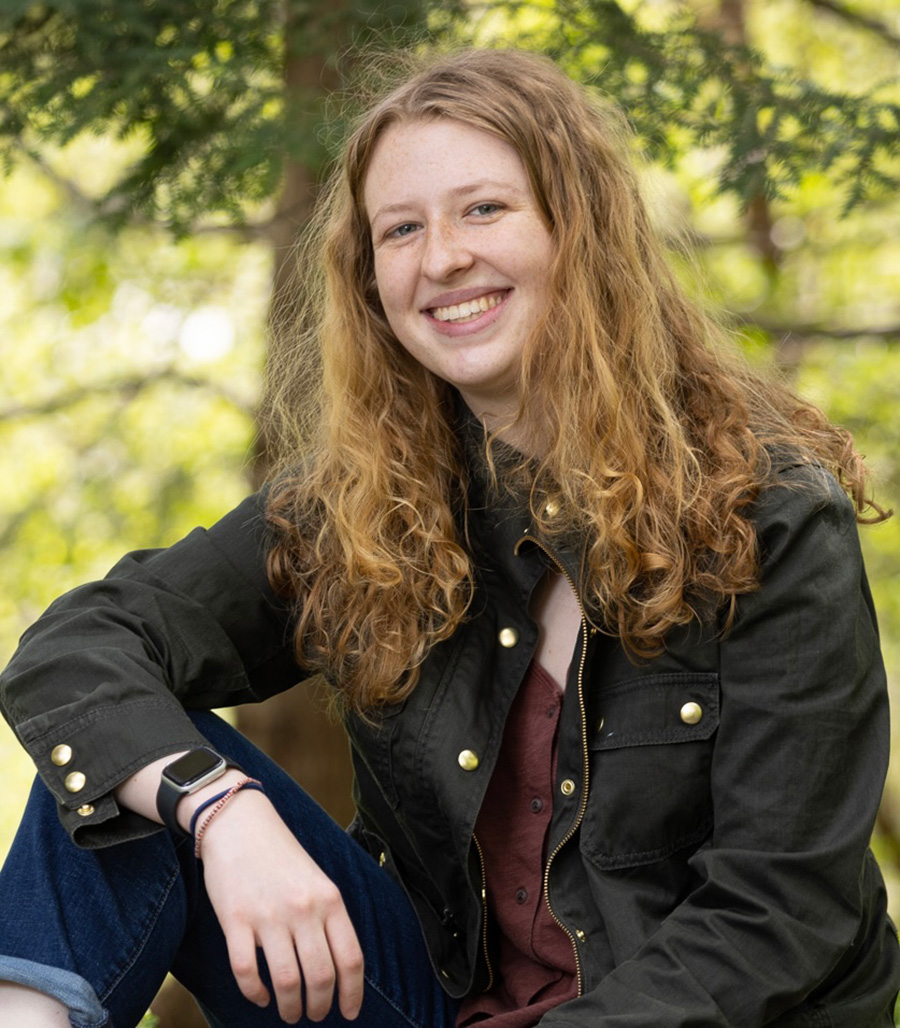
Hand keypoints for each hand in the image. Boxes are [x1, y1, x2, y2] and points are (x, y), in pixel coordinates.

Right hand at [198, 790, 364, 1022]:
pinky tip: (261, 997)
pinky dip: (255, 994)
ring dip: (290, 1007)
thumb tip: (339, 968)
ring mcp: (268, 916)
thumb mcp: (317, 880)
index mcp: (329, 899)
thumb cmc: (280, 854)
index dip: (352, 993)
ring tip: (290, 1013)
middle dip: (320, 1006)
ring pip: (287, 981)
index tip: (349, 1013)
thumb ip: (328, 917)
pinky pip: (247, 973)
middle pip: (321, 976)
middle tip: (315, 1015)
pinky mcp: (235, 920)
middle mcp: (303, 909)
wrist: (239, 823)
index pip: (351, 958)